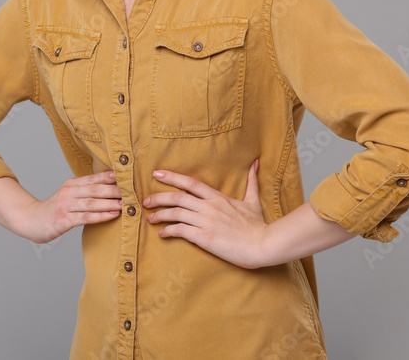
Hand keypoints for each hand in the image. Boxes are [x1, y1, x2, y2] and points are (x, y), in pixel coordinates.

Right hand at [22, 170, 122, 243]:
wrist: (31, 220)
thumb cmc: (55, 209)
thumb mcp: (68, 195)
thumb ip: (84, 191)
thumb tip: (109, 188)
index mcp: (71, 184)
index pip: (93, 178)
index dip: (109, 177)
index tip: (125, 176)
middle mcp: (68, 192)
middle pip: (95, 189)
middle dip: (115, 190)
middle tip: (131, 192)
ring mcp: (65, 206)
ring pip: (92, 203)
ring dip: (110, 203)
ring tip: (126, 204)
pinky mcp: (64, 220)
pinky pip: (86, 217)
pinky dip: (101, 215)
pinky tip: (113, 215)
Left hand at [142, 159, 269, 268]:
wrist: (263, 245)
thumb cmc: (258, 225)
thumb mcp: (252, 201)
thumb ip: (251, 182)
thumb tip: (255, 163)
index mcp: (218, 197)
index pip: (190, 183)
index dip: (171, 177)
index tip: (156, 174)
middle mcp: (209, 207)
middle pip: (177, 197)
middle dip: (158, 198)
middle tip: (145, 201)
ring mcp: (206, 222)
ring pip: (175, 214)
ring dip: (160, 215)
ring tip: (150, 218)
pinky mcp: (205, 237)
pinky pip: (180, 231)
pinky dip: (168, 231)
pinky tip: (162, 234)